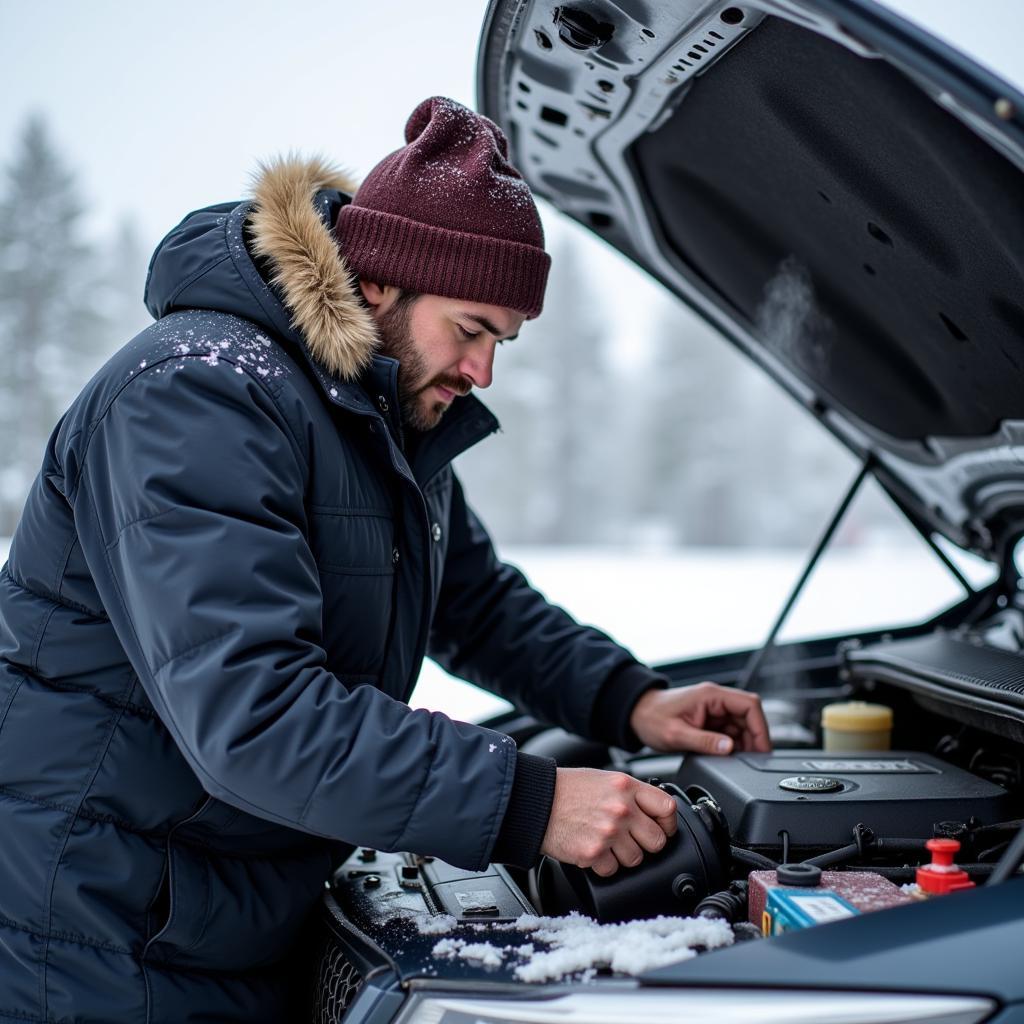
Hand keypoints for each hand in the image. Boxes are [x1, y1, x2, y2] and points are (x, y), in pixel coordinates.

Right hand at [540, 767, 677, 876]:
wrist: (536, 801)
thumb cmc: (567, 789)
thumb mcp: (605, 779)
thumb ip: (630, 794)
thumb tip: (653, 813)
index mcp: (626, 787)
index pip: (667, 808)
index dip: (668, 823)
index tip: (662, 828)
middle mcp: (621, 809)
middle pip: (657, 840)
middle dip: (646, 843)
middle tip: (630, 839)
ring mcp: (608, 832)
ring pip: (636, 859)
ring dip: (623, 856)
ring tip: (607, 843)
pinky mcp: (593, 853)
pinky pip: (613, 870)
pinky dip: (603, 865)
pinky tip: (593, 849)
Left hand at [630, 682, 771, 754]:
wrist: (637, 715)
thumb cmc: (651, 718)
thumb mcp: (676, 734)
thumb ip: (704, 741)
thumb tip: (729, 748)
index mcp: (711, 695)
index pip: (750, 704)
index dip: (761, 727)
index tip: (762, 749)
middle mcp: (716, 699)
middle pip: (749, 716)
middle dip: (754, 739)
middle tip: (752, 761)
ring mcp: (714, 709)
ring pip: (742, 725)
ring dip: (744, 743)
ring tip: (737, 761)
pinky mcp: (710, 719)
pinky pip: (731, 731)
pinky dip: (734, 744)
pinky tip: (728, 757)